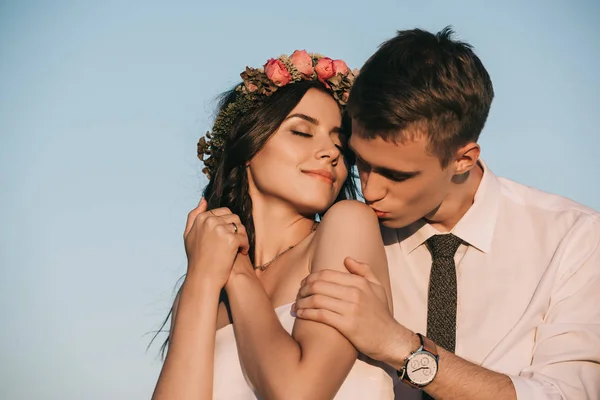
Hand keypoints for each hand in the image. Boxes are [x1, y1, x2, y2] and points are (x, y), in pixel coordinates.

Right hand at [184, 198, 249, 287]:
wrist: (203, 278)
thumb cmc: (197, 258)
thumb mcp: (189, 235)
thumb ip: (194, 215)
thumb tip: (203, 199)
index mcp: (200, 218)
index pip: (222, 211)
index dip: (227, 224)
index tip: (226, 237)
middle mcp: (210, 220)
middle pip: (233, 217)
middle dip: (236, 229)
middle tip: (234, 242)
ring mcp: (220, 229)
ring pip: (240, 226)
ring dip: (242, 237)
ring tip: (237, 248)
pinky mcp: (231, 239)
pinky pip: (244, 237)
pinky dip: (245, 246)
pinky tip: (240, 253)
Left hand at [293, 257, 414, 362]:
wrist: (390, 339)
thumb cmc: (381, 314)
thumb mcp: (378, 287)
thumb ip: (364, 270)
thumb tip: (346, 259)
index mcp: (359, 282)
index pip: (326, 274)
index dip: (310, 278)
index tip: (303, 284)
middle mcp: (354, 293)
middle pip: (318, 285)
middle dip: (303, 289)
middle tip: (298, 295)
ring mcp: (350, 309)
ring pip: (316, 299)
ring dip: (301, 302)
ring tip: (296, 306)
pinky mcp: (346, 325)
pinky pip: (320, 315)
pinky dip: (306, 313)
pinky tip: (300, 314)